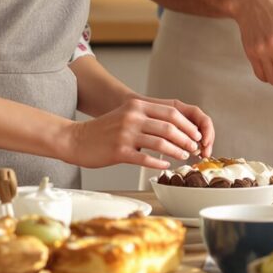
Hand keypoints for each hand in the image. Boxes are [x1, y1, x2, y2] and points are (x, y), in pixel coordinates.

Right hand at [62, 95, 207, 169]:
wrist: (76, 139)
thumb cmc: (104, 130)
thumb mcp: (126, 115)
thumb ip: (147, 117)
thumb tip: (174, 127)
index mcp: (136, 106)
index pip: (171, 113)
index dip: (188, 125)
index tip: (196, 135)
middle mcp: (132, 117)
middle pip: (170, 127)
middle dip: (186, 139)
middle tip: (194, 148)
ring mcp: (126, 134)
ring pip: (161, 143)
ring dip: (177, 152)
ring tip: (184, 156)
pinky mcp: (119, 151)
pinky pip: (145, 159)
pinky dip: (159, 163)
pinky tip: (165, 165)